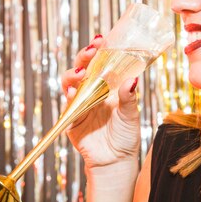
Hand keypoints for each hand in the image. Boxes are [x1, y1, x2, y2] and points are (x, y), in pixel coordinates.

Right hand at [61, 36, 140, 173]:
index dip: (100, 51)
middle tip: (92, 49)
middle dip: (85, 56)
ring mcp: (80, 104)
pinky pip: (68, 104)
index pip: (101, 63)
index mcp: (107, 87)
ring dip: (74, 74)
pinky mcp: (71, 118)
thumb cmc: (125, 137)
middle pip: (83, 68)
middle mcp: (92, 92)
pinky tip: (74, 93)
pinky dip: (70, 96)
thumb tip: (133, 80)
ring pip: (71, 82)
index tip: (103, 39)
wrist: (115, 162)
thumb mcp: (131, 115)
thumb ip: (129, 98)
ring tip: (82, 72)